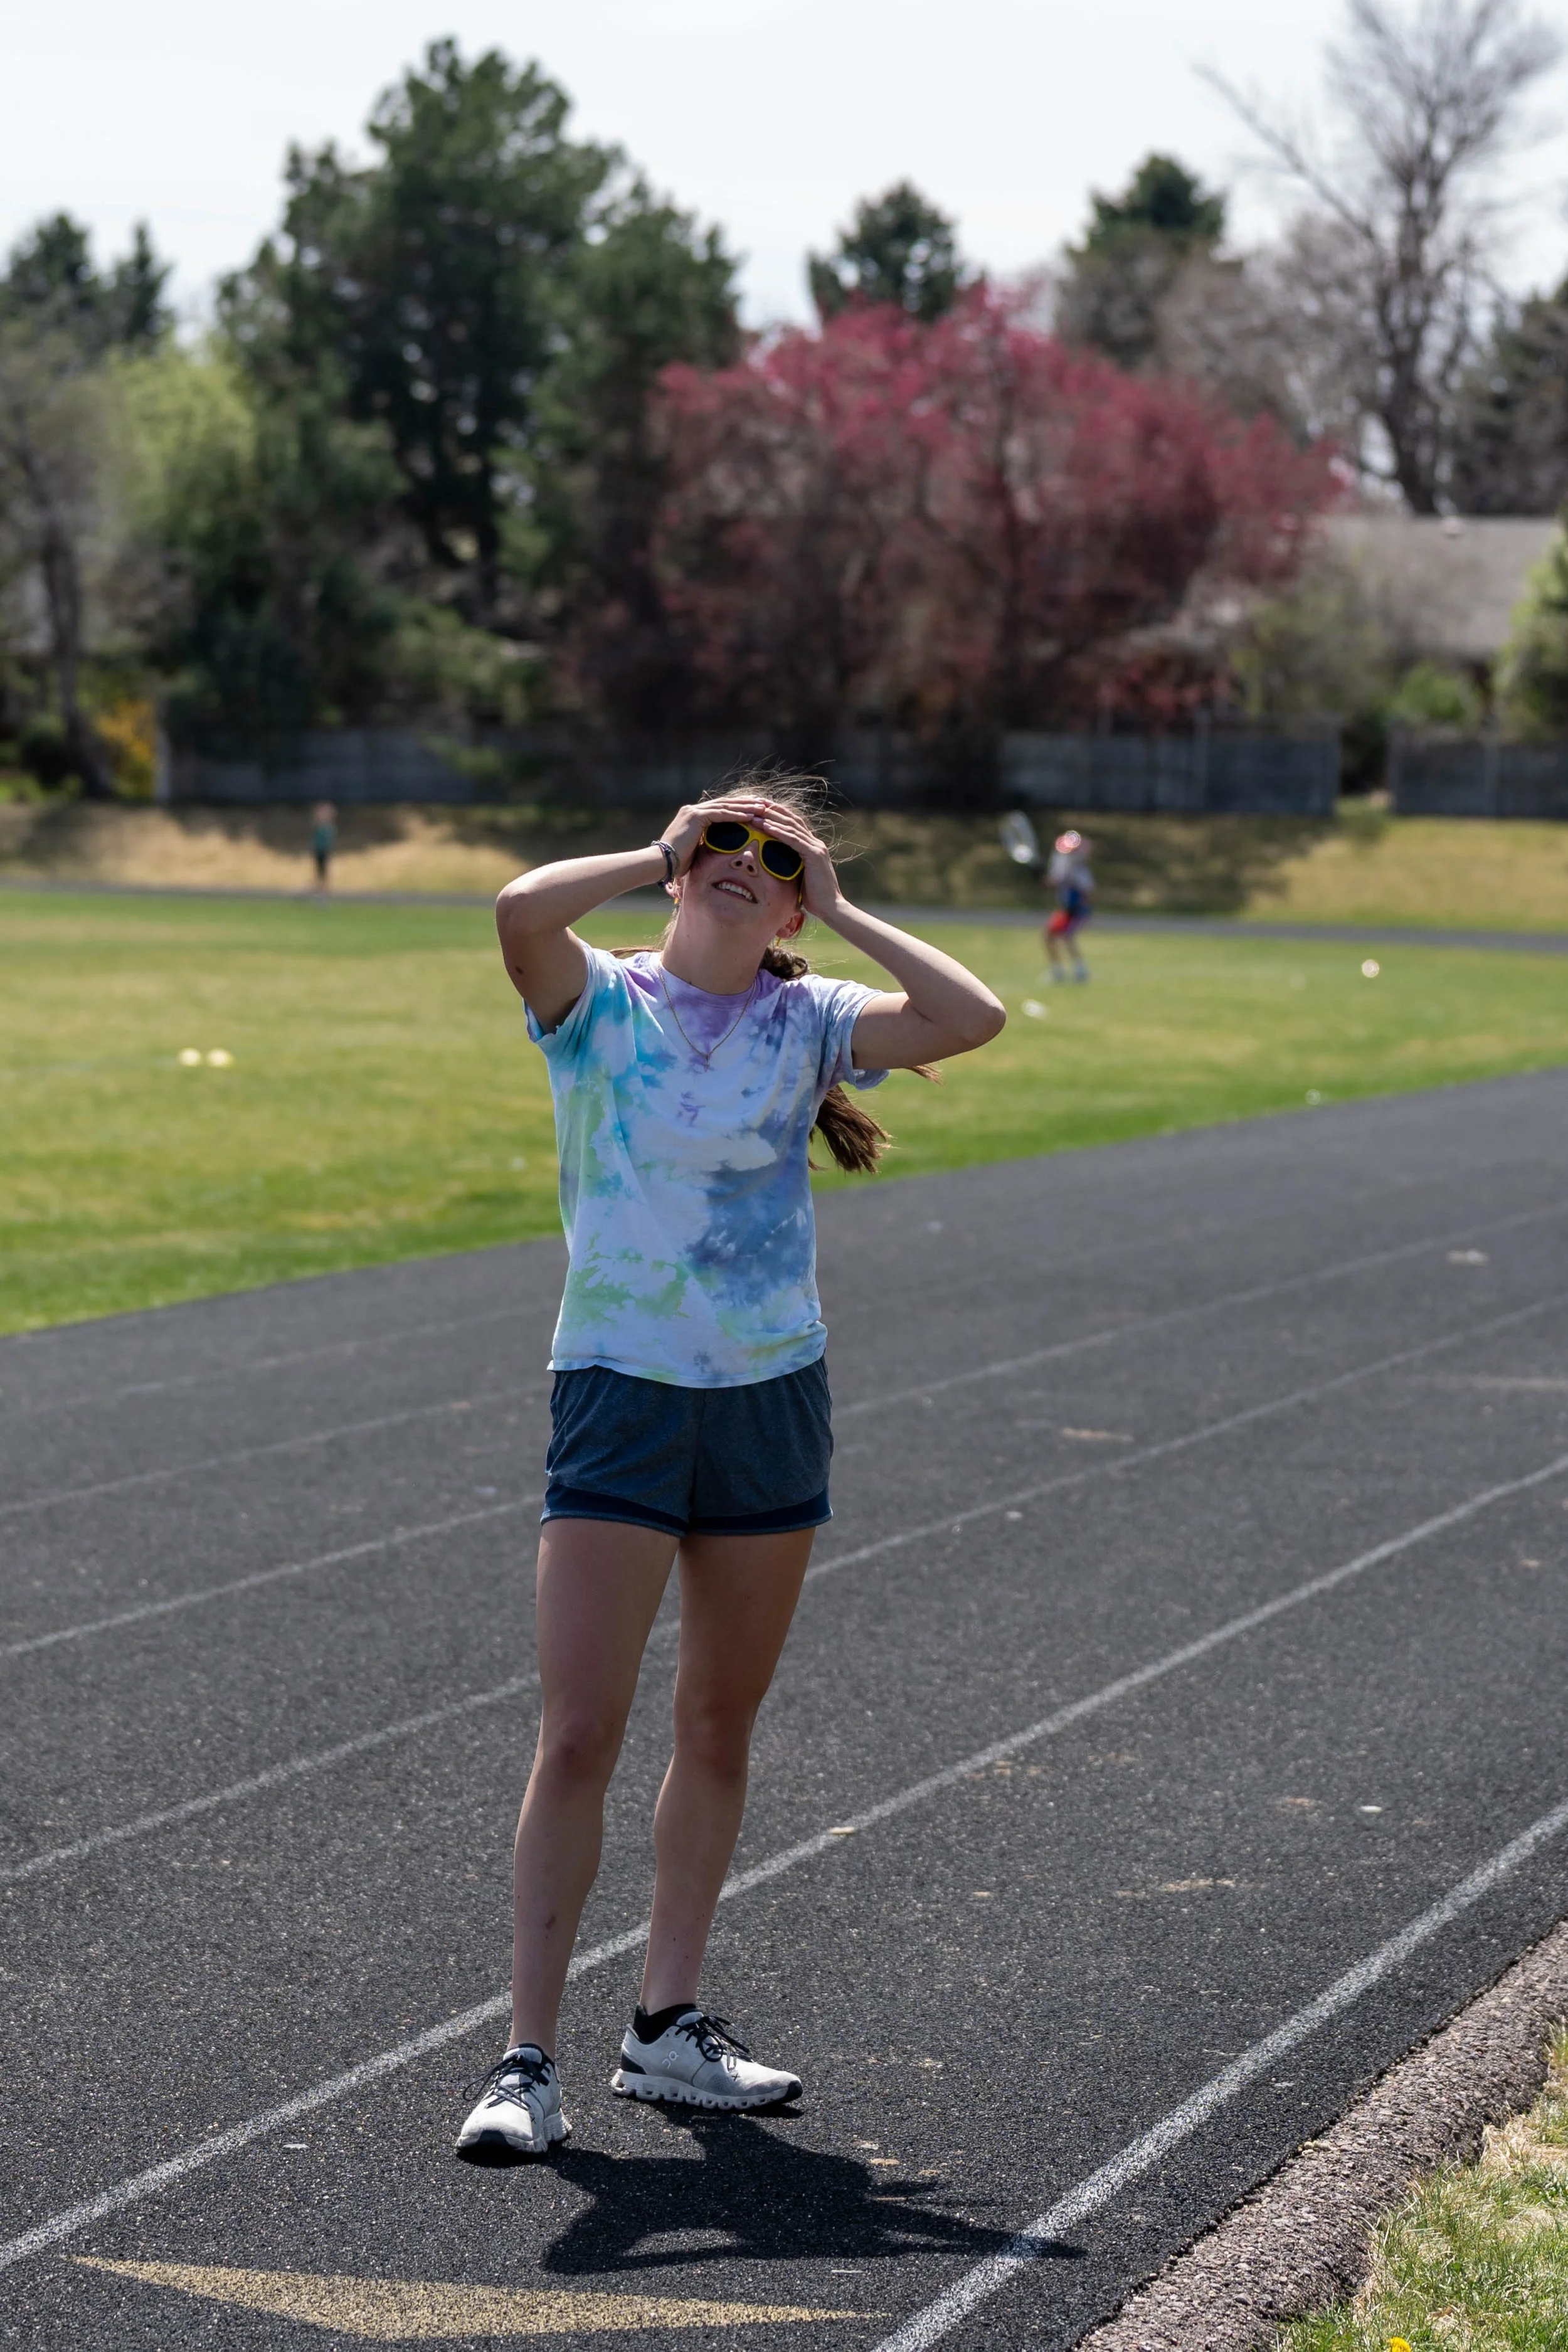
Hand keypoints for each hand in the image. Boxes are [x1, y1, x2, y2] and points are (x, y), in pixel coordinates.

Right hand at [658, 793, 775, 878]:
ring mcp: (693, 811)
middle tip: (763, 804)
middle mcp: (693, 810)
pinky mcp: (696, 817)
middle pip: (725, 803)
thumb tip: (720, 849)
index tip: (753, 810)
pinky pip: (721, 814)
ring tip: (762, 809)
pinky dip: (737, 815)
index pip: (720, 809)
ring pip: (725, 806)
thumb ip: (707, 843)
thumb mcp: (696, 850)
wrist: (661, 862)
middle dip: (745, 804)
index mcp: (692, 816)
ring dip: (745, 808)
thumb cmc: (676, 863)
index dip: (737, 808)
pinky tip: (751, 816)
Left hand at [748, 800, 843, 922]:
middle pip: (792, 819)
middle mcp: (815, 843)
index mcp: (813, 847)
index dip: (777, 815)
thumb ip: (791, 868)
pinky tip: (764, 826)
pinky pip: (793, 839)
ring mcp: (816, 847)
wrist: (831, 908)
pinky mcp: (814, 855)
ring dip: (772, 818)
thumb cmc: (814, 898)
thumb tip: (775, 868)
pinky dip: (778, 831)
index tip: (760, 810)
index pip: (794, 825)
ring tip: (755, 812)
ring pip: (791, 826)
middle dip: (773, 810)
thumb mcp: (799, 878)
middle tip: (755, 803)